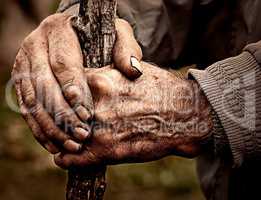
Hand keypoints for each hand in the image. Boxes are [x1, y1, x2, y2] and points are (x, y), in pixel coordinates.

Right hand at [12, 13, 141, 153]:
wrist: (76, 34)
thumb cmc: (99, 36)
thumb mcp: (117, 34)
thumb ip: (126, 49)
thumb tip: (133, 71)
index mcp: (57, 30)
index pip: (63, 64)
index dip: (74, 90)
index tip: (87, 114)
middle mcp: (35, 46)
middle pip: (44, 85)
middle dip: (63, 114)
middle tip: (81, 135)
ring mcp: (24, 65)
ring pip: (32, 101)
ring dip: (51, 127)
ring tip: (71, 145)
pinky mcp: (22, 82)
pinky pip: (26, 109)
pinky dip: (39, 129)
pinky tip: (54, 145)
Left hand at [54, 63, 212, 167]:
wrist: (185, 114)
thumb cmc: (160, 89)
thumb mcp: (131, 69)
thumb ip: (106, 72)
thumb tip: (88, 75)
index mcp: (99, 80)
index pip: (63, 87)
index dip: (60, 95)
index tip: (59, 100)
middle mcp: (95, 104)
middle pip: (60, 112)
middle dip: (58, 116)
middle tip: (56, 121)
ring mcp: (100, 129)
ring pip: (63, 136)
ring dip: (59, 139)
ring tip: (58, 141)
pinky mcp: (108, 151)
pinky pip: (73, 159)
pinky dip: (65, 159)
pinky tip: (64, 158)